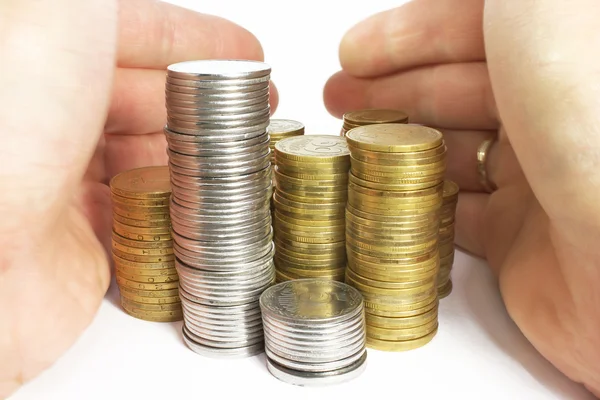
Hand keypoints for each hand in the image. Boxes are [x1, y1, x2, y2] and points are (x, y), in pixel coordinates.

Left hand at [0, 0, 276, 396]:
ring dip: (201, 157)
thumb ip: (103, 6)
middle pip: (147, 102)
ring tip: (249, 155)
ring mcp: (64, 185)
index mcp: (44, 59)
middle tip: (258, 109)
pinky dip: (182, 210)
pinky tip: (215, 202)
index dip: (197, 43)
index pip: (134, 38)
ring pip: (149, 163)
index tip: (248, 54)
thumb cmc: (8, 122)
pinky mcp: (80, 246)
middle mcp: (50, 120)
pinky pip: (144, 223)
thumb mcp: (59, 14)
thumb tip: (122, 5)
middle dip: (207, 102)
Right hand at [324, 0, 599, 394]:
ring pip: (448, 153)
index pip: (473, 34)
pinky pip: (454, 216)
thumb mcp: (536, 10)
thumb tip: (470, 3)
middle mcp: (552, 116)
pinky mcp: (519, 242)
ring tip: (348, 146)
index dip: (408, 37)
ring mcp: (536, 180)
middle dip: (389, 90)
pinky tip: (380, 192)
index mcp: (560, 55)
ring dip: (395, 147)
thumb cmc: (588, 119)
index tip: (355, 50)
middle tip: (339, 98)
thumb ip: (491, 3)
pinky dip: (414, 203)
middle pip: (453, 92)